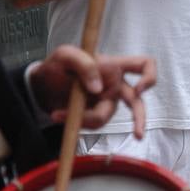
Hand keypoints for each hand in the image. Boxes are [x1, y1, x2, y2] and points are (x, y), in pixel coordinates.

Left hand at [29, 45, 156, 137]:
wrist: (40, 85)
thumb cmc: (57, 65)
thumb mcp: (65, 55)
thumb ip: (84, 64)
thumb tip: (98, 88)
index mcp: (114, 65)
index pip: (144, 65)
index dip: (149, 77)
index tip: (138, 90)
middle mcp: (114, 85)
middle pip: (137, 102)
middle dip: (139, 119)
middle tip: (137, 135)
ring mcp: (105, 102)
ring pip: (105, 116)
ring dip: (84, 118)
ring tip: (59, 114)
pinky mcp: (93, 115)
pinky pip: (92, 124)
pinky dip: (77, 122)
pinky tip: (60, 116)